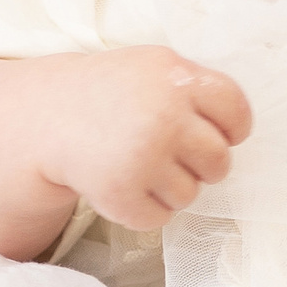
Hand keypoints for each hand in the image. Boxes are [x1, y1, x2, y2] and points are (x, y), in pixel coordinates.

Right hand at [34, 46, 251, 231]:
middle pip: (219, 160)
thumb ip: (197, 91)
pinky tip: (125, 185)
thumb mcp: (154, 69)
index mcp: (175, 77)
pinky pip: (161, 217)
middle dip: (203, 166)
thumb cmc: (113, 94)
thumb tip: (238, 132)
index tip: (217, 134)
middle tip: (174, 157)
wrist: (49, 117)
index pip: (236, 112)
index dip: (232, 130)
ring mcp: (142, 156)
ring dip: (171, 188)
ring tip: (141, 167)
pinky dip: (146, 209)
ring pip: (191, 194)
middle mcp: (163, 115)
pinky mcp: (120, 193)